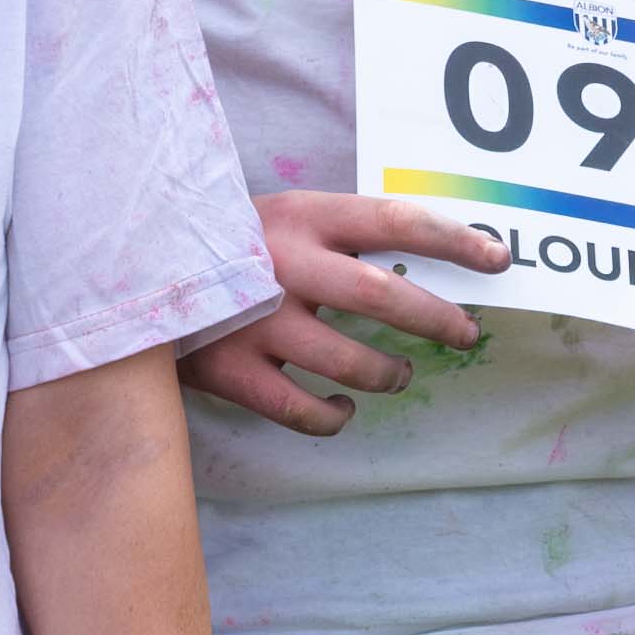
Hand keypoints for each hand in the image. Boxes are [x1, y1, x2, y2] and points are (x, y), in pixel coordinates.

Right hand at [183, 193, 505, 437]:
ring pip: (349, 363)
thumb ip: (337, 235)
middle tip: (467, 333)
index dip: (455, 241)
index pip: (395, 222)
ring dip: (388, 374)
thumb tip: (423, 257)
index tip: (500, 259)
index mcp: (303, 218)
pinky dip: (333, 417)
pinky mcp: (231, 370)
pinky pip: (301, 411)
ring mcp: (257, 321)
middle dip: (437, 319)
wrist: (134, 270)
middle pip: (383, 297)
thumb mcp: (281, 217)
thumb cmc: (226, 244)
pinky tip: (343, 409)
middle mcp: (285, 266)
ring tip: (400, 375)